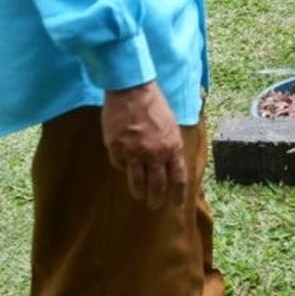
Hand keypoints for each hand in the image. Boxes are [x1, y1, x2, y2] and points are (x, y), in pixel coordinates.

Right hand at [101, 81, 186, 208]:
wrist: (132, 90)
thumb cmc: (154, 105)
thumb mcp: (172, 126)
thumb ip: (171, 146)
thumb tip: (172, 165)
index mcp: (172, 147)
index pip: (178, 179)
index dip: (177, 195)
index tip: (175, 205)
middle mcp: (154, 153)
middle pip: (157, 186)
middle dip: (156, 200)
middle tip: (154, 205)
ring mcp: (134, 152)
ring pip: (136, 182)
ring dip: (139, 192)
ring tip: (139, 195)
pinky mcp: (116, 148)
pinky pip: (119, 165)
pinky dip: (122, 166)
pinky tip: (123, 162)